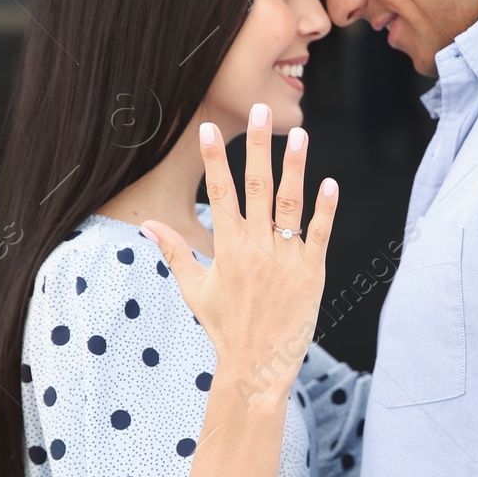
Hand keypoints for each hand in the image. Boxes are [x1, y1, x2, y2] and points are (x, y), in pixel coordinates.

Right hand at [140, 103, 337, 386]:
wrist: (257, 366)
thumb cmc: (225, 328)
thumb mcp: (194, 289)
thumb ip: (175, 251)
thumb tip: (147, 226)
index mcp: (227, 248)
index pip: (220, 193)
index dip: (214, 159)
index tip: (209, 128)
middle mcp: (256, 248)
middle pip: (256, 187)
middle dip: (256, 146)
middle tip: (260, 110)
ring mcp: (285, 258)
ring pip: (290, 204)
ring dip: (295, 167)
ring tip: (299, 134)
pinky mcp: (311, 272)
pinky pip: (319, 234)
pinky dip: (325, 209)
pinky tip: (329, 183)